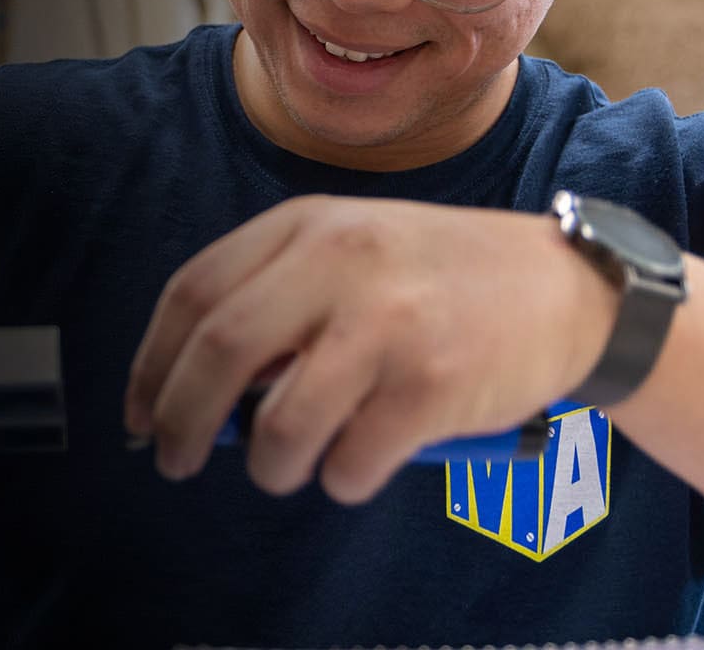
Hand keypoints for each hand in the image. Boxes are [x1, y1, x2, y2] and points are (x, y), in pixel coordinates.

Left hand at [123, 195, 610, 503]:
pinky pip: (349, 466)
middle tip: (177, 461)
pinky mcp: (431, 386)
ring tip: (290, 465)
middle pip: (216, 354)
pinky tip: (365, 459)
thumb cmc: (441, 280)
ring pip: (279, 429)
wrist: (564, 289)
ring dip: (271, 466)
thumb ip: (276, 300)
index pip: (194, 293)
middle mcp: (341, 263)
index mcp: (309, 225)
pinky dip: (342, 479)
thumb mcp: (353, 251)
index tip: (140, 414)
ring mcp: (387, 324)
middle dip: (181, 423)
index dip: (151, 364)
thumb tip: (198, 397)